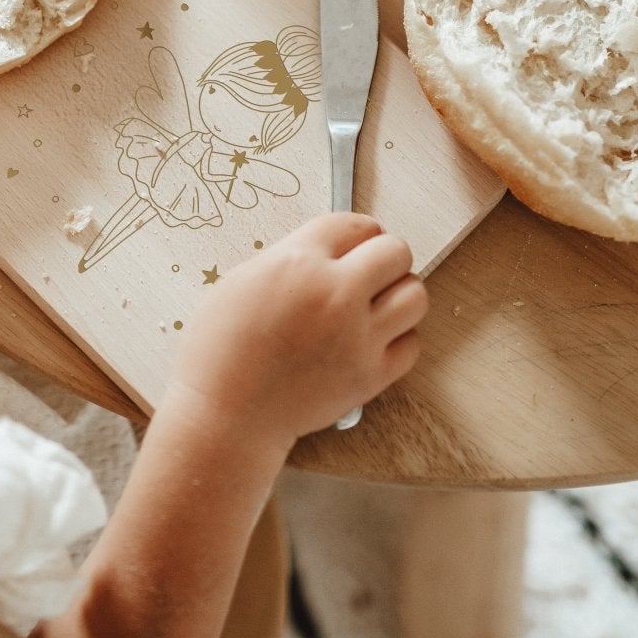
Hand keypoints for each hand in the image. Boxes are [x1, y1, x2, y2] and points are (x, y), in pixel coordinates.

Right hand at [170, 214, 425, 453]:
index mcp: (299, 261)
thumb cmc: (222, 349)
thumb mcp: (243, 280)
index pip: (355, 224)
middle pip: (396, 251)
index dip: (359, 232)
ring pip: (415, 295)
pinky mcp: (371, 375)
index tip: (360, 242)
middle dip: (386, 257)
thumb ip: (292, 258)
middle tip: (371, 271)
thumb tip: (327, 251)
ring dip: (400, 294)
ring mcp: (358, 336)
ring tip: (378, 305)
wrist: (228, 413)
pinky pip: (412, 344)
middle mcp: (335, 293)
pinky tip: (373, 340)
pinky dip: (398, 339)